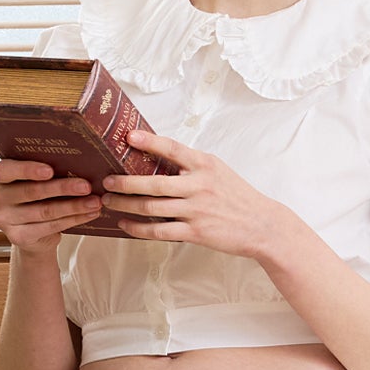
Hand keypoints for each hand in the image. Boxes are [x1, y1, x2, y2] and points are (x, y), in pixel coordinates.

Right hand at [0, 159, 102, 255]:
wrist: (31, 233)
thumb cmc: (35, 196)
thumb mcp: (33, 179)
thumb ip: (44, 170)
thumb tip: (77, 160)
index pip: (5, 170)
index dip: (27, 170)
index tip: (50, 170)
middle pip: (31, 191)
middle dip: (62, 188)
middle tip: (86, 185)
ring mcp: (4, 220)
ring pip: (45, 211)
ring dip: (74, 206)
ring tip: (95, 201)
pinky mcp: (18, 237)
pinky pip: (51, 227)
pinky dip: (74, 219)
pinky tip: (90, 214)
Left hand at [100, 129, 283, 259]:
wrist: (262, 225)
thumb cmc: (237, 197)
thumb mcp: (218, 171)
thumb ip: (192, 165)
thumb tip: (159, 158)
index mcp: (205, 165)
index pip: (173, 149)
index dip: (149, 141)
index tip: (128, 136)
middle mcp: (199, 185)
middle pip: (153, 183)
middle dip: (124, 183)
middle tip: (106, 181)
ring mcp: (196, 210)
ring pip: (151, 207)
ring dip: (125, 205)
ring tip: (109, 202)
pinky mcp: (196, 232)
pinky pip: (159, 231)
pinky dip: (138, 228)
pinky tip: (125, 225)